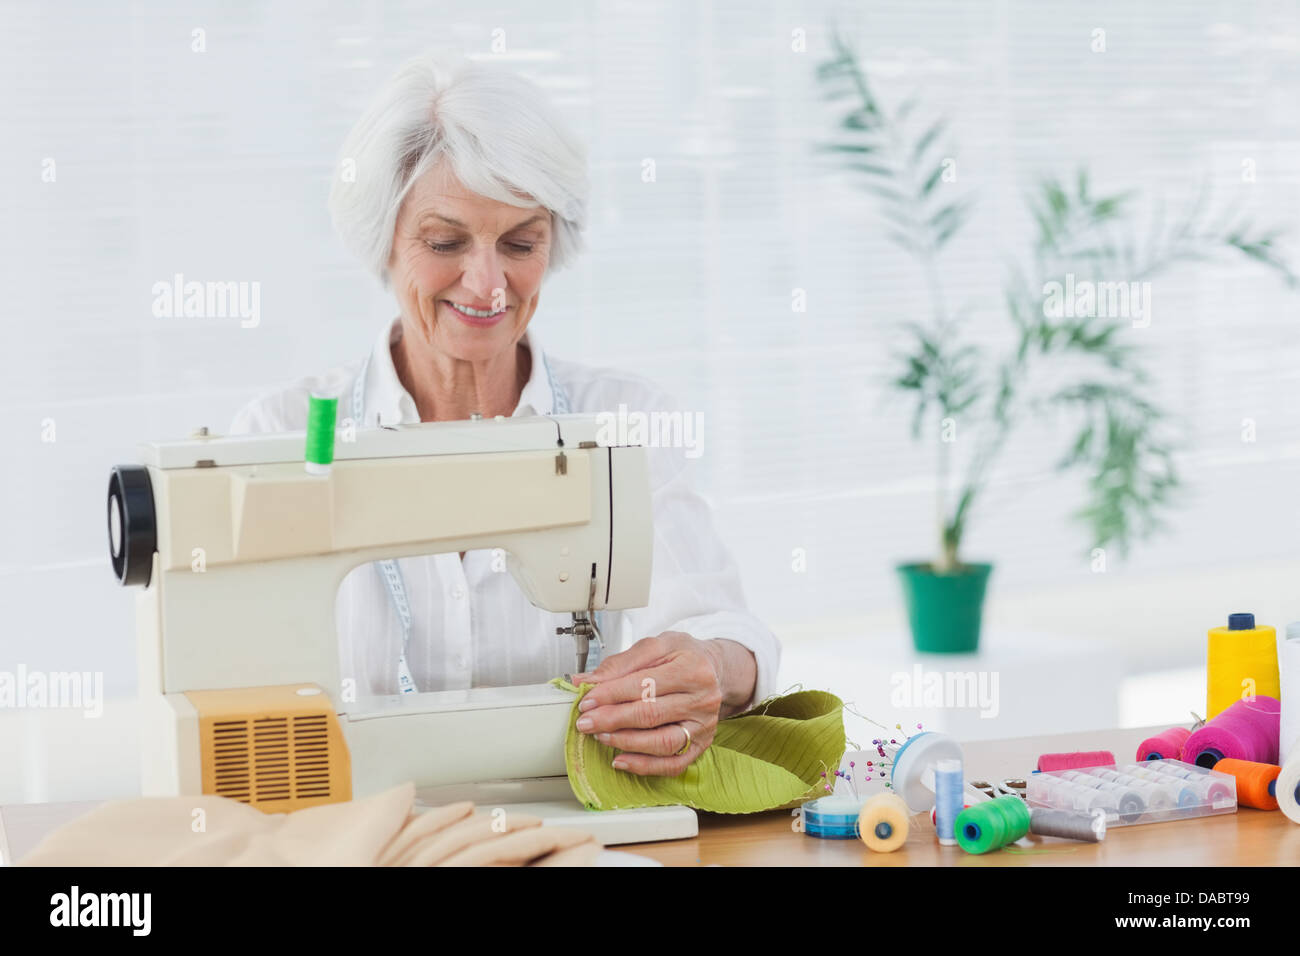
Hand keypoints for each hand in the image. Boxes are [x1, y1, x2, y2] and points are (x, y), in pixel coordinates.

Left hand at [569, 632, 752, 775]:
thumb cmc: (683, 657)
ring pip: (662, 743)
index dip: (611, 694)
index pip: (644, 685)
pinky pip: (672, 764)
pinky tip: (620, 760)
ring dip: (625, 743)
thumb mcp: (655, 646)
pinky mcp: (701, 745)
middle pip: (651, 715)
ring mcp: (704, 726)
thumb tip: (584, 681)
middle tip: (586, 722)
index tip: (587, 700)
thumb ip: (619, 663)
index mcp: (692, 669)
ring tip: (601, 737)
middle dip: (612, 720)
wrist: (713, 670)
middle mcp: (703, 699)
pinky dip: (644, 766)